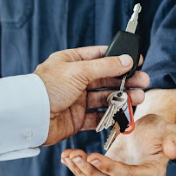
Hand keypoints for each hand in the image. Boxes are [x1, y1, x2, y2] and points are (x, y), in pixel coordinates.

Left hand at [34, 46, 149, 145]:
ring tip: (139, 98)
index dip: (118, 58)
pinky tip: (125, 114)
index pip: (99, 56)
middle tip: (144, 82)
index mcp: (71, 62)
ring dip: (122, 98)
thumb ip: (105, 66)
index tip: (137, 60)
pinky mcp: (77, 119)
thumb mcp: (79, 71)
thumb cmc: (48, 88)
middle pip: (106, 78)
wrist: (30, 116)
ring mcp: (76, 100)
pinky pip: (98, 116)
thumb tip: (127, 59)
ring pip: (104, 97)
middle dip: (125, 80)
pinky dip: (112, 116)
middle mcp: (74, 80)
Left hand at [60, 113, 175, 175]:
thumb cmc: (160, 129)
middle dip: (90, 172)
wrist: (149, 130)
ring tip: (67, 155)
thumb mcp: (170, 129)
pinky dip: (78, 169)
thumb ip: (173, 139)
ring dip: (81, 172)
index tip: (92, 156)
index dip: (110, 168)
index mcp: (153, 174)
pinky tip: (66, 156)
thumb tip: (172, 153)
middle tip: (74, 156)